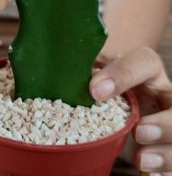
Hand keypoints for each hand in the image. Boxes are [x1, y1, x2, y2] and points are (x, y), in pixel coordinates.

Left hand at [90, 47, 171, 173]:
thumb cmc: (102, 75)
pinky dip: (165, 166)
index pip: (143, 62)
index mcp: (142, 67)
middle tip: (139, 131)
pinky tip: (150, 172)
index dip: (123, 74)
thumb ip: (87, 66)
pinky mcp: (161, 137)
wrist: (113, 87)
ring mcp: (163, 115)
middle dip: (164, 122)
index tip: (95, 91)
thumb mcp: (95, 67)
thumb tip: (64, 74)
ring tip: (141, 160)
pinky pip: (171, 152)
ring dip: (166, 150)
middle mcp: (158, 90)